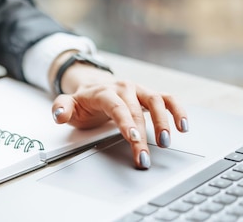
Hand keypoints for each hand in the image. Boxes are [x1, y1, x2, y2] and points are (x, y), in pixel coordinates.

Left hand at [51, 65, 187, 168]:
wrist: (93, 85)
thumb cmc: (83, 101)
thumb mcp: (68, 104)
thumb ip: (61, 108)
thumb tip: (58, 114)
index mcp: (104, 91)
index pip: (116, 106)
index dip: (126, 122)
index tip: (133, 138)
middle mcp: (124, 87)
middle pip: (136, 110)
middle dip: (142, 135)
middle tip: (144, 156)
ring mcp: (138, 90)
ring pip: (156, 101)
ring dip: (164, 122)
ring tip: (165, 142)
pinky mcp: (149, 94)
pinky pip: (168, 99)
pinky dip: (178, 110)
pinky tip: (184, 126)